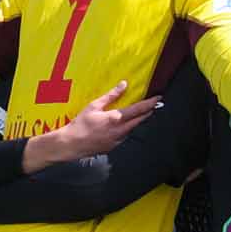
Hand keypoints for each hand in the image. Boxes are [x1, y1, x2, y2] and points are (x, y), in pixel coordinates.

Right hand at [39, 83, 159, 163]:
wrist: (72, 144)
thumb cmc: (81, 123)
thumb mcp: (94, 105)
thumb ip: (111, 95)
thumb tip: (123, 85)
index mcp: (116, 118)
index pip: (138, 110)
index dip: (150, 104)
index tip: (158, 98)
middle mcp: (120, 130)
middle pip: (140, 120)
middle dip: (148, 112)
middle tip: (154, 105)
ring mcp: (118, 140)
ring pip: (133, 129)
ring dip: (138, 121)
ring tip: (141, 113)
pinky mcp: (114, 146)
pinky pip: (124, 136)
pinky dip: (127, 129)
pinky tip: (123, 125)